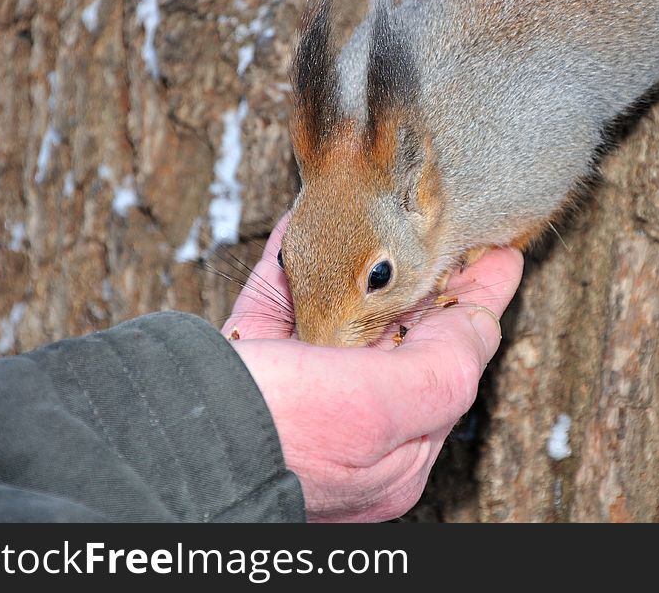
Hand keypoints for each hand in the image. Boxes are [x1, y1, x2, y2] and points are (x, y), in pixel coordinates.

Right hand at [223, 214, 522, 521]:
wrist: (157, 444)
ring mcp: (297, 385)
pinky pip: (281, 296)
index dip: (478, 301)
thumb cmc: (276, 436)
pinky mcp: (250, 356)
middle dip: (424, 277)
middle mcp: (347, 416)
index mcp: (391, 446)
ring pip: (337, 308)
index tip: (501, 254)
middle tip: (449, 225)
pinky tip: (308, 223)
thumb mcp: (380, 410)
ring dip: (360, 261)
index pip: (451, 360)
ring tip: (385, 213)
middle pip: (399, 331)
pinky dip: (296, 259)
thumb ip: (441, 368)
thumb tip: (481, 323)